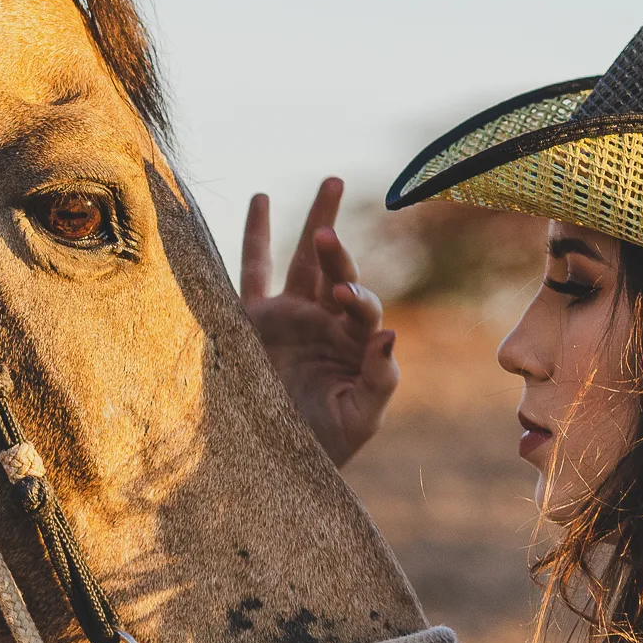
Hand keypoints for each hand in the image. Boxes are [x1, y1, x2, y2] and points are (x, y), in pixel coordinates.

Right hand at [242, 178, 398, 466]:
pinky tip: (262, 199)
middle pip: (337, 270)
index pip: (362, 307)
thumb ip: (379, 378)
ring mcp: (292, 316)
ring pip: (304, 260)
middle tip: (331, 226)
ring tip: (334, 182)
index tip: (344, 297)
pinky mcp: (256, 319)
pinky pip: (253, 271)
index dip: (356, 297)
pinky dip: (256, 235)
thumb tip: (389, 333)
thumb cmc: (327, 443)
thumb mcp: (361, 417)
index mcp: (356, 343)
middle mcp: (326, 322)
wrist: (279, 461)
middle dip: (338, 246)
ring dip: (318, 222)